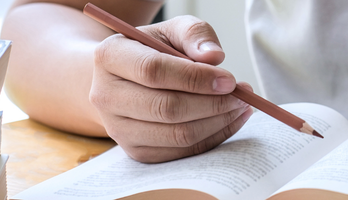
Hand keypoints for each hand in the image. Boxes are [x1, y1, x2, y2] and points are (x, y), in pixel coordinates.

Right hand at [90, 16, 253, 162]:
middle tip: (242, 95)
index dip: (196, 78)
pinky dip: (213, 138)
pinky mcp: (136, 151)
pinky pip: (181, 152)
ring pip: (177, 135)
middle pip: (166, 108)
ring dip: (218, 122)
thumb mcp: (172, 31)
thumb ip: (194, 34)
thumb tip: (214, 56)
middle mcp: (106, 96)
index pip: (154, 71)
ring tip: (241, 106)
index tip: (229, 80)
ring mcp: (118, 129)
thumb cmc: (153, 50)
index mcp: (110, 56)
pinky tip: (230, 120)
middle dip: (213, 103)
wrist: (125, 78)